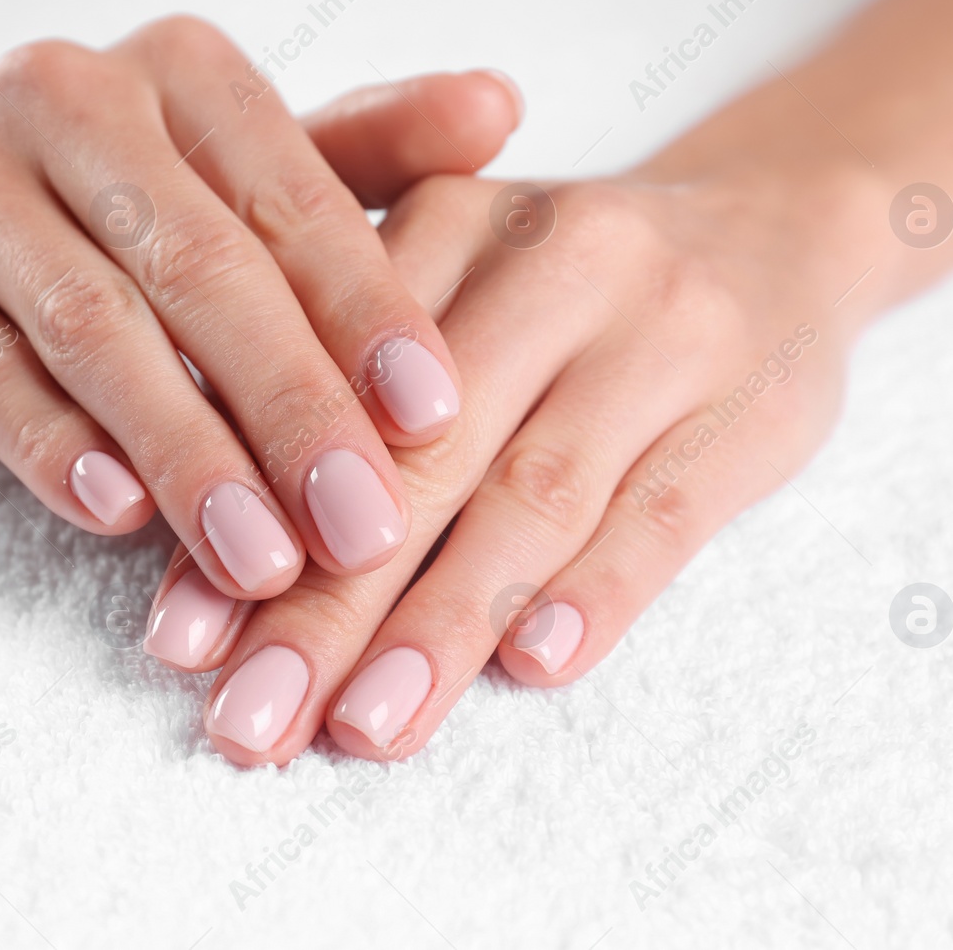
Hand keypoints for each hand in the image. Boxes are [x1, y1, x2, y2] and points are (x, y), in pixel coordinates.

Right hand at [0, 16, 519, 601]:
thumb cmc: (108, 197)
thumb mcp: (234, 164)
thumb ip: (363, 150)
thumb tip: (502, 108)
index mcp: (180, 71)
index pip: (292, 197)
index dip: (368, 310)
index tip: (437, 419)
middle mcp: (66, 99)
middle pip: (199, 267)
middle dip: (290, 406)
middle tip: (365, 527)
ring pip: (91, 326)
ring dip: (186, 450)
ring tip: (263, 557)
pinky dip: (50, 443)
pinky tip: (117, 515)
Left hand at [146, 152, 887, 762]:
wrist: (775, 228)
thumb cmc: (568, 294)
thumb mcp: (460, 283)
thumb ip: (350, 382)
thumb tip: (220, 545)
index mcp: (445, 223)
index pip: (328, 392)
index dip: (245, 519)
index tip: (177, 642)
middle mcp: (549, 262)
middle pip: (420, 457)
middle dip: (325, 605)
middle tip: (250, 721)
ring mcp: (659, 331)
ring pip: (532, 493)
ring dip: (443, 624)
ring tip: (366, 729)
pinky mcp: (752, 404)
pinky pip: (666, 510)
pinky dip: (597, 592)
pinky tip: (533, 668)